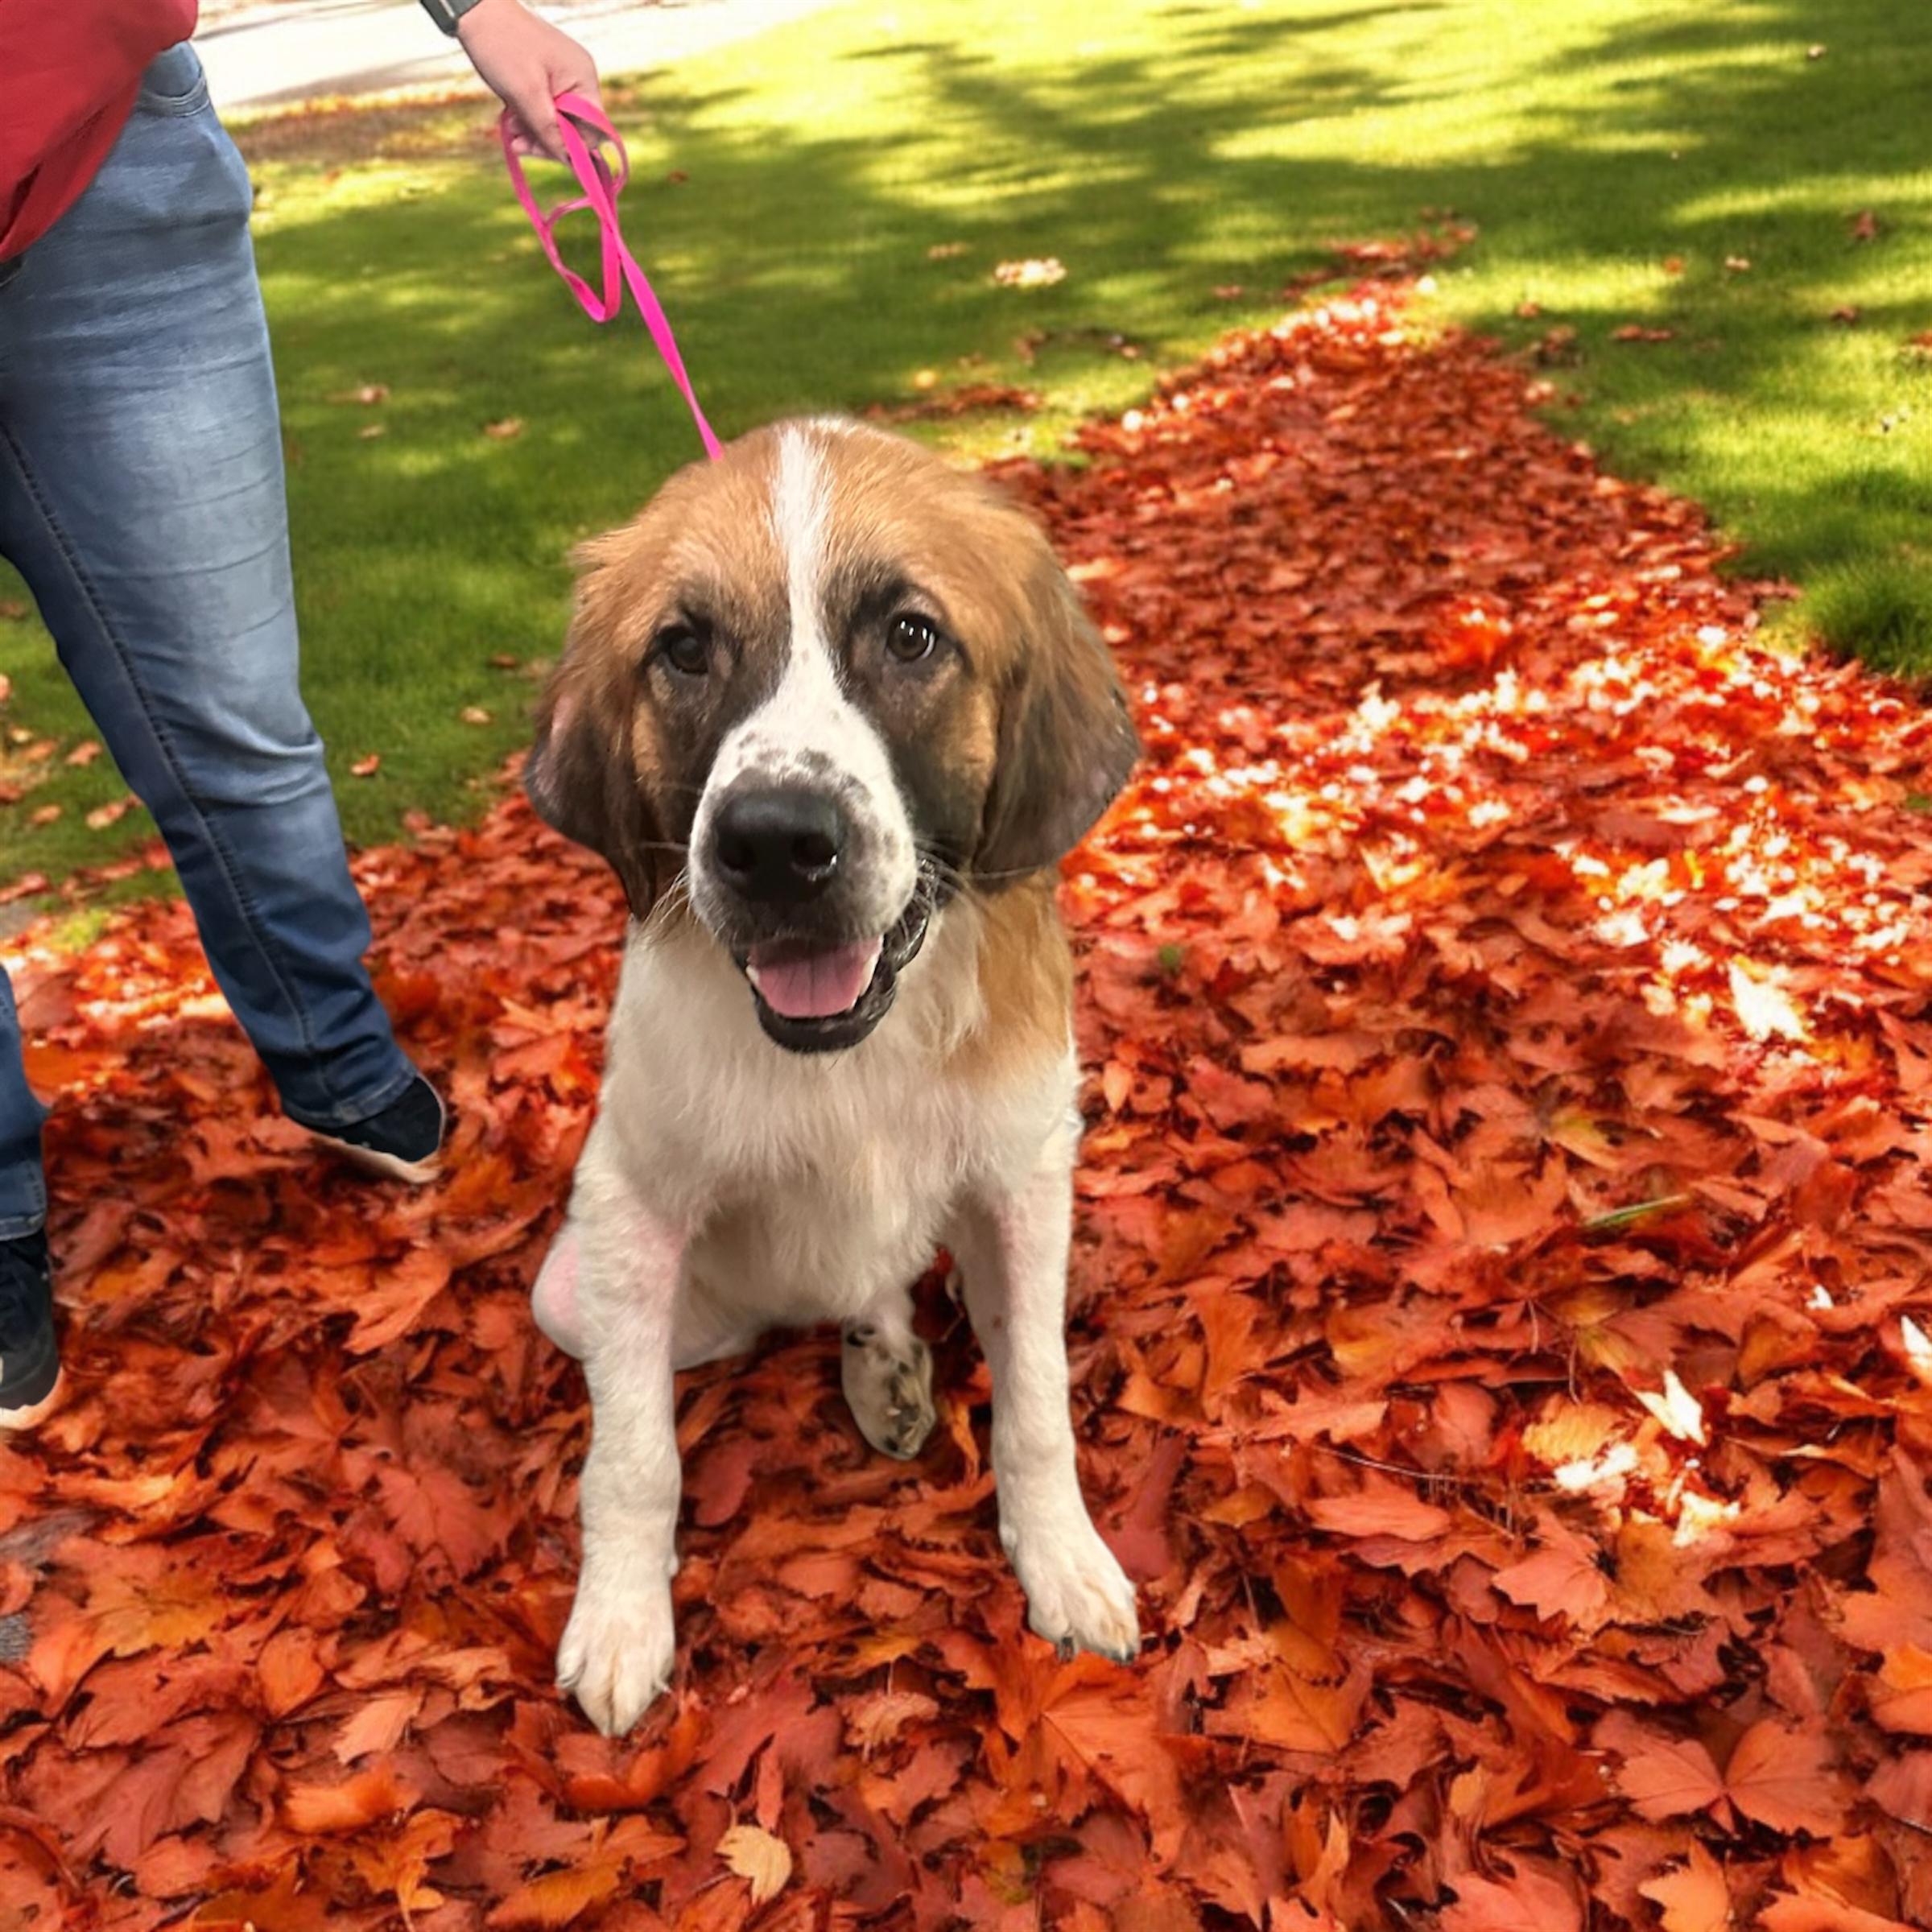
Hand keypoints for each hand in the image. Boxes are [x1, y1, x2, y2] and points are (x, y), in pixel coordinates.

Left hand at [456, 0, 602, 163]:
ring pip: (556, 121)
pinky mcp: (545, 78)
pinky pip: (544, 108)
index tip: (544, 153)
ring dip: (534, 132)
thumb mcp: (526, 94)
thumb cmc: (502, 46)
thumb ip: (549, 130)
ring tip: (510, 132)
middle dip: (547, 140)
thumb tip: (569, 161)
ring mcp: (562, 77)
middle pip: (574, 127)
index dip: (573, 148)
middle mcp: (579, 78)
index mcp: (583, 78)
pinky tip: (511, 121)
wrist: (476, 11)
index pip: (593, 129)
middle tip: (519, 146)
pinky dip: (529, 118)